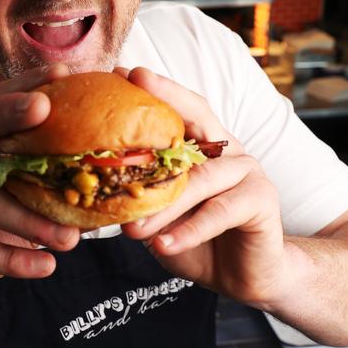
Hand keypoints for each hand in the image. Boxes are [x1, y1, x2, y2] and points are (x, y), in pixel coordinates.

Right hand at [0, 65, 79, 319]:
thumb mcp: (17, 203)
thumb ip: (49, 187)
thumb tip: (112, 183)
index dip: (26, 84)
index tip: (64, 74)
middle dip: (5, 114)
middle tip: (44, 108)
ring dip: (28, 216)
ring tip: (70, 237)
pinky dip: (12, 257)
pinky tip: (45, 265)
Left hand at [120, 67, 287, 307]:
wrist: (243, 275)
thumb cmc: (193, 239)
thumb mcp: (158, 214)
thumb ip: (136, 196)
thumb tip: (85, 190)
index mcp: (202, 144)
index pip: (178, 108)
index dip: (154, 89)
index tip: (120, 72)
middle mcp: (227, 149)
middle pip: (198, 117)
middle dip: (165, 101)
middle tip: (131, 95)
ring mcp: (248, 171)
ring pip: (200, 179)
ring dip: (163, 205)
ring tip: (130, 228)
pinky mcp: (261, 200)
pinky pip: (220, 212)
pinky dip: (188, 231)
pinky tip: (162, 245)